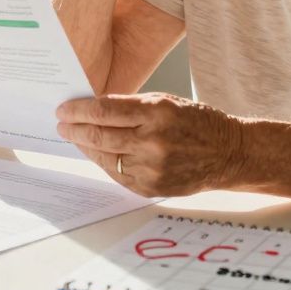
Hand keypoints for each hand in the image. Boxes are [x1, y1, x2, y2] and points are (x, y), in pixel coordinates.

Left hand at [55, 92, 243, 197]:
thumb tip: (93, 109)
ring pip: (104, 157)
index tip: (64, 109)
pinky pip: (116, 174)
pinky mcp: (150, 187)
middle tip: (61, 124)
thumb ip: (131, 106)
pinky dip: (104, 162)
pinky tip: (97, 153)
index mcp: (156, 113)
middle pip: (98, 135)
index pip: (104, 111)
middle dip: (74, 129)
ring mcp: (151, 168)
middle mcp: (152, 141)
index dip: (78, 110)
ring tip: (75, 137)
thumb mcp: (166, 102)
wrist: (228, 154)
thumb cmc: (197, 122)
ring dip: (85, 146)